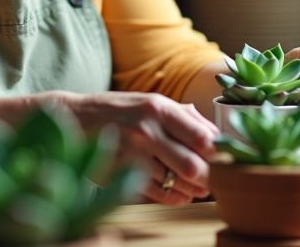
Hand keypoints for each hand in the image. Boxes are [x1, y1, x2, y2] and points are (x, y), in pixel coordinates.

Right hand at [55, 91, 218, 206]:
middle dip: (209, 177)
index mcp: (159, 107)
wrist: (73, 118)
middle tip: (215, 179)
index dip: (220, 153)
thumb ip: (185, 116)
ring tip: (198, 188)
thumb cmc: (119, 110)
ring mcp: (132, 153)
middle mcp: (147, 129)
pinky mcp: (120, 172)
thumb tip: (215, 135)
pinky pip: (158, 193)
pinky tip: (180, 195)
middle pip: (193, 165)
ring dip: (193, 190)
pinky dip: (175, 197)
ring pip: (176, 182)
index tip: (226, 159)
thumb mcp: (150, 101)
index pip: (203, 137)